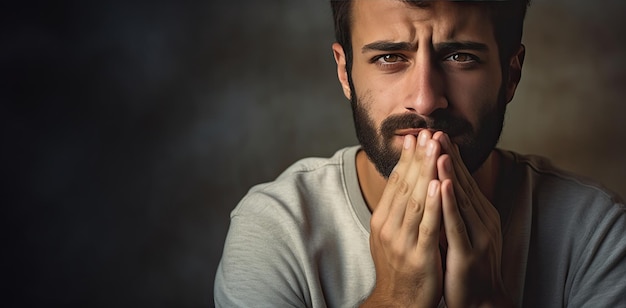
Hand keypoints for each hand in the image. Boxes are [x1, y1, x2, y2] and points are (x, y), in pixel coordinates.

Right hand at [362, 130, 442, 307]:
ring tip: (435, 148)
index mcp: (382, 220)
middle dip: (418, 157)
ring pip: (416, 200)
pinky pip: (428, 225)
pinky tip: (442, 185)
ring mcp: (403, 241)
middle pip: (405, 186)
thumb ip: (397, 210)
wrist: (397, 303)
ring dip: (427, 171)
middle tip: (427, 132)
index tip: (416, 137)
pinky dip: (435, 203)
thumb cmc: (399, 267)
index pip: (395, 184)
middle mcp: (389, 227)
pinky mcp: (420, 255)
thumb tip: (402, 182)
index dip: (407, 159)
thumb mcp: (391, 235)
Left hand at [433, 132, 512, 307]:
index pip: (461, 179)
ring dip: (450, 172)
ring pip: (460, 198)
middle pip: (462, 182)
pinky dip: (449, 203)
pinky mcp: (468, 251)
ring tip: (440, 148)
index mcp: (478, 213)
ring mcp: (477, 235)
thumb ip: (452, 208)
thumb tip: (437, 184)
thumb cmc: (464, 264)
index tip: (435, 133)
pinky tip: (443, 184)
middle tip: (436, 130)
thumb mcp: (459, 230)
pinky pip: (457, 223)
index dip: (448, 156)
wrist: (478, 300)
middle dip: (447, 156)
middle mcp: (481, 219)